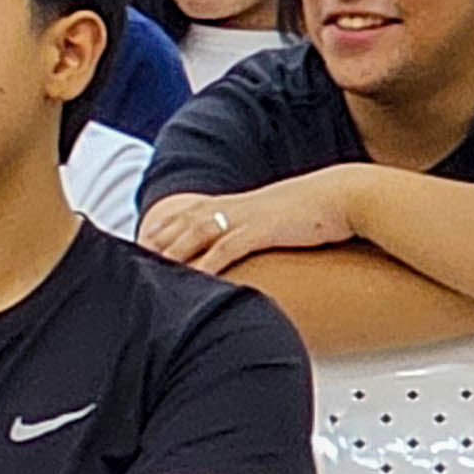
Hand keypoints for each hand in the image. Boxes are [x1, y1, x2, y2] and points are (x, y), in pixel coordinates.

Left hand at [139, 172, 355, 273]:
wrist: (345, 195)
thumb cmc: (313, 210)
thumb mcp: (273, 217)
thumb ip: (251, 229)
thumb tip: (239, 247)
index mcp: (232, 204)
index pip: (182, 214)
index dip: (157, 230)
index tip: (136, 247)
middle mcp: (231, 207)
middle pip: (178, 223)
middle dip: (152, 242)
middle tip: (128, 262)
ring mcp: (245, 217)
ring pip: (193, 233)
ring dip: (169, 252)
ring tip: (148, 271)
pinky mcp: (262, 230)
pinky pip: (226, 248)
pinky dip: (206, 263)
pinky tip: (193, 277)